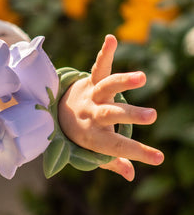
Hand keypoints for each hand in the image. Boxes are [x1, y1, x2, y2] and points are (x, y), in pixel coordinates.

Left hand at [57, 34, 164, 180]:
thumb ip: (113, 162)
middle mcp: (92, 115)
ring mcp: (91, 96)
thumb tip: (131, 176)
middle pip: (111, 115)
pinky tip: (111, 38)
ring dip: (123, 82)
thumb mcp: (94, 151)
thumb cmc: (83, 134)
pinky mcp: (90, 80)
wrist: (56, 114)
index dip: (138, 153)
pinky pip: (97, 67)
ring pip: (106, 88)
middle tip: (152, 116)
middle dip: (131, 116)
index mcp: (94, 137)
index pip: (117, 147)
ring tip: (141, 77)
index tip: (159, 158)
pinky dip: (104, 53)